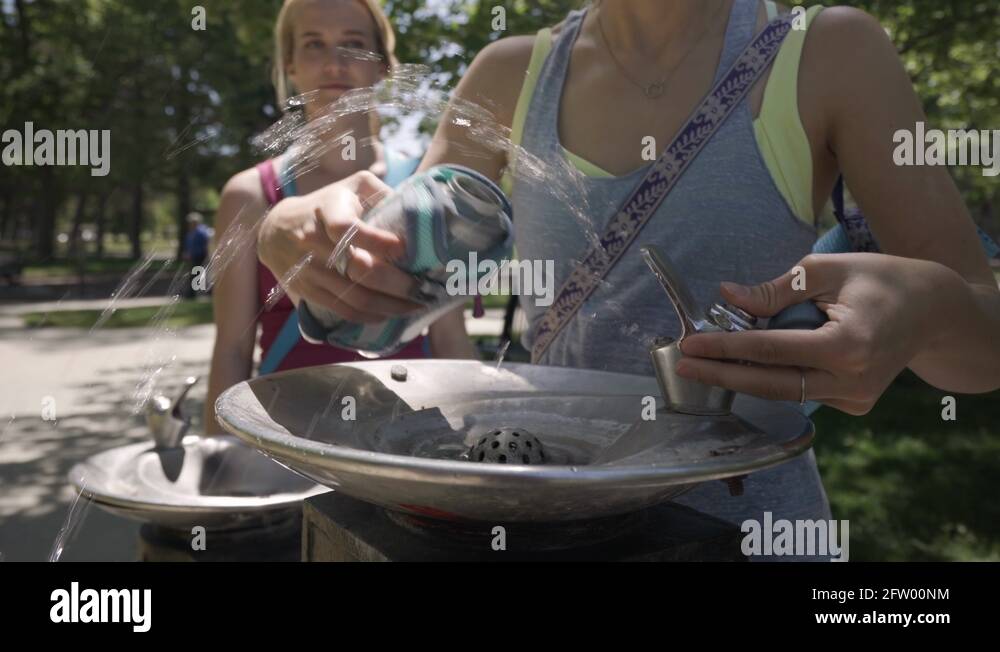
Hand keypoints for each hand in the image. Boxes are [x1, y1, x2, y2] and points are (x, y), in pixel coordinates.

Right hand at [257, 170, 423, 322]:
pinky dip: (371, 316)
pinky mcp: (308, 292)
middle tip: (423, 288)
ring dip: (391, 306)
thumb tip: (416, 212)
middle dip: (398, 284)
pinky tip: (390, 313)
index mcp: (328, 210)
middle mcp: (314, 241)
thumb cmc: (327, 206)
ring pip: (356, 297)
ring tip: (414, 306)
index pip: (347, 228)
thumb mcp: (351, 187)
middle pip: (360, 270)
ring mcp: (310, 270)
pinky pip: (344, 310)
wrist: (275, 230)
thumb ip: (382, 192)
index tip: (404, 248)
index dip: (378, 241)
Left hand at [675, 253, 950, 414]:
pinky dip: (778, 376)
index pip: (770, 352)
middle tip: (682, 365)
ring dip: (745, 376)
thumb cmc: (881, 279)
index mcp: (846, 345)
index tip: (689, 345)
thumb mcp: (827, 271)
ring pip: (785, 392)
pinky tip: (756, 361)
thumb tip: (728, 297)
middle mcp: (850, 380)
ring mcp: (854, 398)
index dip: (725, 349)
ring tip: (707, 358)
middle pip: (770, 384)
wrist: (935, 311)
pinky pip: (804, 391)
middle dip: (722, 375)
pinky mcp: (855, 405)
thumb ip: (776, 290)